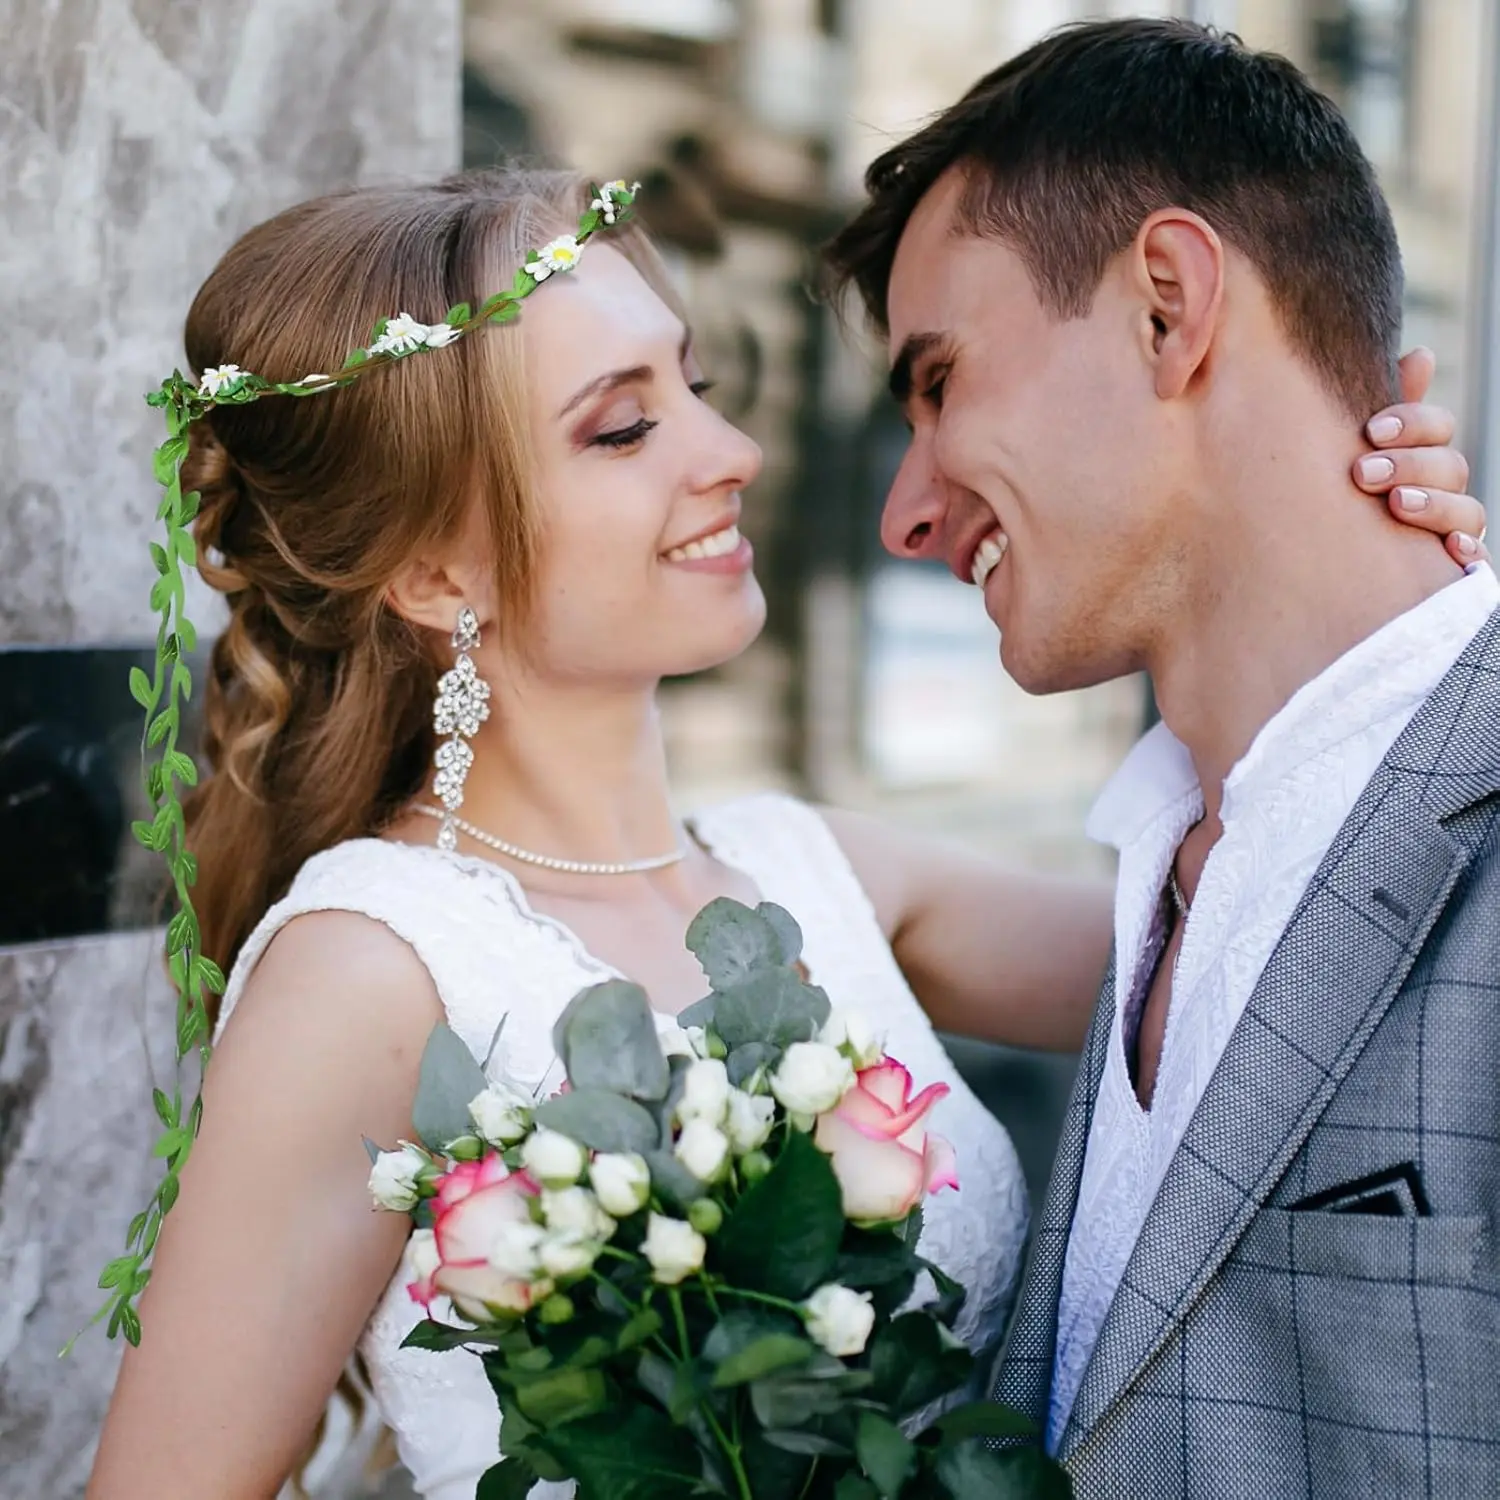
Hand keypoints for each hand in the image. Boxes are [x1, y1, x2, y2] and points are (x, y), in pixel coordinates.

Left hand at [1355, 348, 1488, 565]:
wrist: (1317, 570)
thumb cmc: (1338, 500)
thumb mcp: (1351, 456)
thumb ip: (1380, 412)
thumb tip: (1423, 356)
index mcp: (1418, 456)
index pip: (1436, 428)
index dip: (1413, 423)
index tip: (1373, 429)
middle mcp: (1441, 491)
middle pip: (1450, 466)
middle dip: (1410, 464)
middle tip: (1363, 473)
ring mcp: (1450, 531)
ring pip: (1467, 511)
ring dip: (1435, 504)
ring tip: (1397, 504)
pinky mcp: (1451, 573)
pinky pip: (1476, 562)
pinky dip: (1468, 552)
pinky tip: (1451, 550)